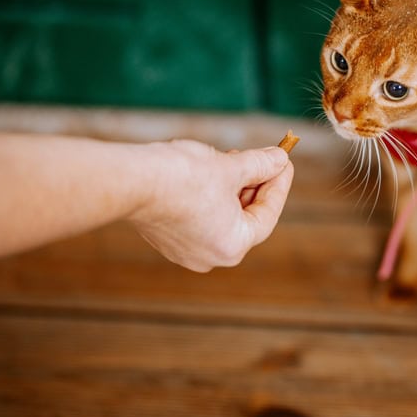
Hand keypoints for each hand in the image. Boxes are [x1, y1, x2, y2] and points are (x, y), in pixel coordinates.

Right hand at [129, 140, 293, 271]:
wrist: (131, 181)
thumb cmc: (183, 176)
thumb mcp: (232, 167)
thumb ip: (260, 165)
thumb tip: (279, 159)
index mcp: (233, 246)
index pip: (267, 215)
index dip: (279, 185)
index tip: (285, 162)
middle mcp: (211, 257)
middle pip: (245, 217)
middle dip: (255, 185)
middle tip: (263, 159)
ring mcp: (186, 250)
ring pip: (222, 216)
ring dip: (232, 189)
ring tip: (234, 159)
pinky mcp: (167, 238)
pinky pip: (200, 217)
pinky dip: (211, 197)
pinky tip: (211, 172)